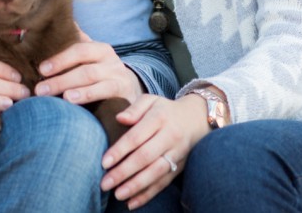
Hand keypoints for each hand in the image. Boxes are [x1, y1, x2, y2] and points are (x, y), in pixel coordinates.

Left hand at [34, 29, 143, 104]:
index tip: (41, 70)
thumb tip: (44, 28)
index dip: (60, 59)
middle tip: (40, 90)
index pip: (78, 49)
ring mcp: (118, 74)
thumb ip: (72, 47)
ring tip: (57, 96)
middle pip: (83, 66)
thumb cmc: (100, 73)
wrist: (128, 89)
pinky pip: (106, 91)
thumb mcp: (89, 60)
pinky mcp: (123, 90)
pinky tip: (73, 101)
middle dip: (60, 79)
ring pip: (92, 77)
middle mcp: (110, 59)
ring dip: (71, 87)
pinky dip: (88, 95)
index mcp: (98, 49)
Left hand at [100, 93, 210, 209]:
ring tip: (117, 195)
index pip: (136, 136)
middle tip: (105, 183)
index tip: (104, 162)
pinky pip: (164, 182)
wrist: (197, 118)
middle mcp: (170, 136)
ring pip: (156, 172)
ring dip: (136, 186)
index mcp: (159, 118)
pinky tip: (132, 203)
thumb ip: (134, 108)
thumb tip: (119, 118)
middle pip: (145, 157)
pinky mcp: (181, 166)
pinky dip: (148, 194)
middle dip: (124, 172)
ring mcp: (177, 153)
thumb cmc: (165, 109)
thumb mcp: (151, 100)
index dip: (120, 150)